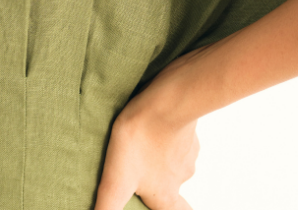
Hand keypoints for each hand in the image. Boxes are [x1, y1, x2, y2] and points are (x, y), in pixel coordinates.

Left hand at [92, 52, 202, 209]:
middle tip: (141, 168)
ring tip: (142, 140)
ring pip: (176, 160)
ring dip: (162, 154)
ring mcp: (188, 151)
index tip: (163, 205)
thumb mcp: (116, 181)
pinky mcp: (190, 128)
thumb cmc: (141, 138)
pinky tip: (154, 122)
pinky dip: (169, 132)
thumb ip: (107, 207)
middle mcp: (182, 177)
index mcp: (165, 195)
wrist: (168, 99)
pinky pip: (179, 135)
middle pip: (173, 186)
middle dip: (160, 181)